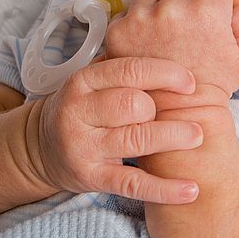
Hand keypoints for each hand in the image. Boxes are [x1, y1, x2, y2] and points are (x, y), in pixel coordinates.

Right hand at [26, 57, 202, 203]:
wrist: (41, 147)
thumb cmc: (83, 107)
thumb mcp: (93, 81)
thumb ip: (124, 67)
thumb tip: (174, 48)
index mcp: (83, 80)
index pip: (129, 70)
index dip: (165, 74)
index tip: (191, 82)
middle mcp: (79, 111)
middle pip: (134, 104)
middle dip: (164, 109)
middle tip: (186, 112)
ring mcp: (83, 146)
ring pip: (136, 139)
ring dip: (173, 138)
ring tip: (197, 136)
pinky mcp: (91, 177)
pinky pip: (132, 183)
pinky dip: (164, 188)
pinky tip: (190, 189)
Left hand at [105, 0, 238, 102]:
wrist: (179, 111)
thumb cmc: (215, 83)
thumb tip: (234, 3)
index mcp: (208, 11)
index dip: (211, 0)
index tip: (207, 19)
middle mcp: (174, 10)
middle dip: (185, 2)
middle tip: (187, 29)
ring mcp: (143, 19)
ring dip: (159, 6)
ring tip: (165, 33)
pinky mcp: (120, 30)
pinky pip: (129, 10)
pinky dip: (137, 22)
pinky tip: (147, 41)